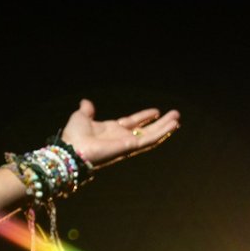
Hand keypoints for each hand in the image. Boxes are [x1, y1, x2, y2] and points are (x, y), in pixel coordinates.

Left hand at [60, 99, 180, 169]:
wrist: (71, 148)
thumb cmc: (74, 135)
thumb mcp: (81, 117)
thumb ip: (87, 110)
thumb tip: (86, 102)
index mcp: (111, 130)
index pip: (132, 123)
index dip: (143, 117)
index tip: (156, 111)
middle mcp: (121, 138)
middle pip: (145, 130)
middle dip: (160, 123)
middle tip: (174, 115)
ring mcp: (127, 143)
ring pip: (151, 136)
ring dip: (164, 127)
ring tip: (177, 119)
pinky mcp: (130, 147)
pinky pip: (149, 140)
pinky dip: (162, 133)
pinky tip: (172, 126)